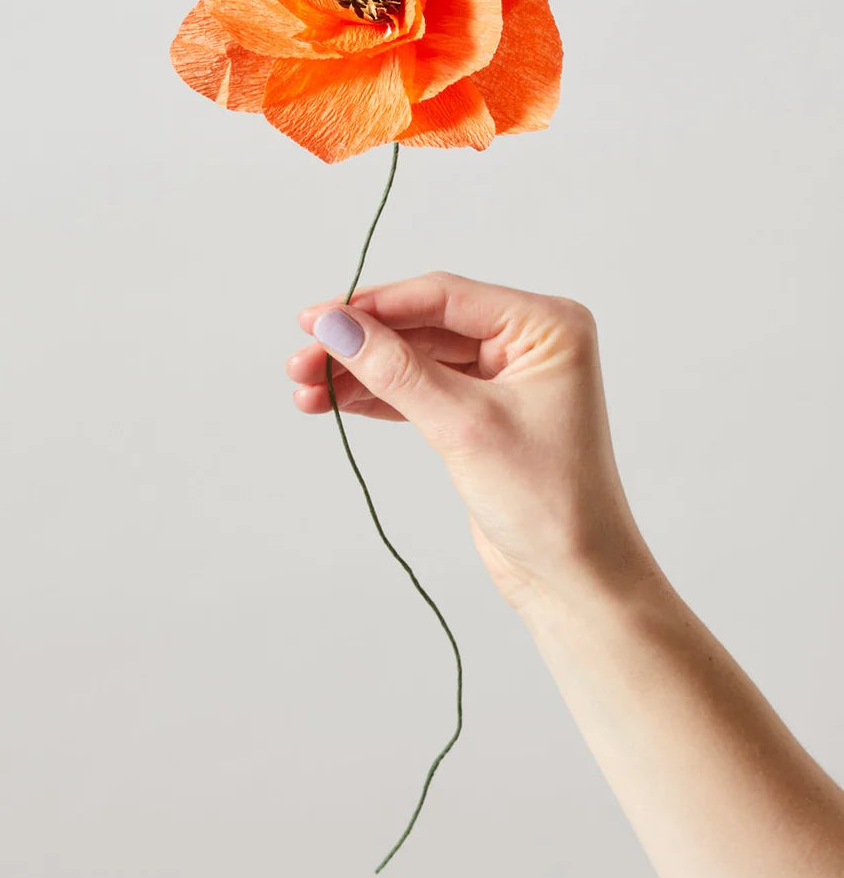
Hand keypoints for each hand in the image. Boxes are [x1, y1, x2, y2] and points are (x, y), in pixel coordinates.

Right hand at [288, 270, 656, 613]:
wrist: (574, 579)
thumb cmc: (548, 502)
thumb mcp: (463, 426)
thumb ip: (396, 371)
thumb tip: (337, 327)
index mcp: (546, 325)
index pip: (444, 297)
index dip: (375, 306)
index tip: (317, 319)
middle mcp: (528, 341)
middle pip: (424, 325)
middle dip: (361, 344)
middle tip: (303, 360)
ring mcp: (506, 376)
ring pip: (417, 358)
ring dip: (362, 372)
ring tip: (305, 387)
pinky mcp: (483, 412)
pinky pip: (421, 388)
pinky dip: (379, 396)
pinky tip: (335, 401)